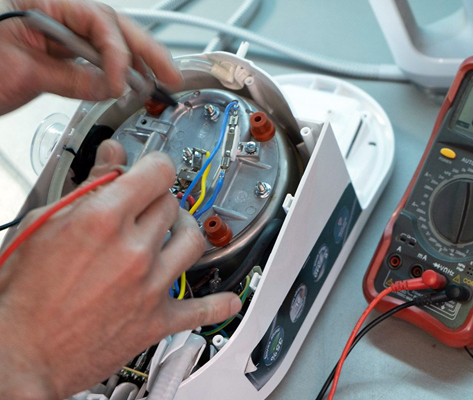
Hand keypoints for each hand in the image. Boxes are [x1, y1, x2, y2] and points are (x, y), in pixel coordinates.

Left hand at [0, 0, 181, 114]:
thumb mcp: (21, 74)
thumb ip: (71, 77)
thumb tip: (110, 85)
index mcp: (40, 4)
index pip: (97, 21)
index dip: (116, 52)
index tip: (120, 82)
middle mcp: (48, 14)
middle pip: (109, 25)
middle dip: (145, 50)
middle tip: (171, 73)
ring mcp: (50, 33)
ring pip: (104, 42)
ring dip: (134, 62)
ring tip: (159, 80)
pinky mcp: (49, 53)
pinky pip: (89, 60)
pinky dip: (110, 74)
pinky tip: (128, 85)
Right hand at [0, 141, 241, 399]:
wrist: (20, 355)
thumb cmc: (22, 296)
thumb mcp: (43, 226)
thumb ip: (87, 187)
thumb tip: (112, 156)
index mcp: (104, 219)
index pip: (157, 172)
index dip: (155, 166)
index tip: (152, 170)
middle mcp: (134, 250)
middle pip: (172, 204)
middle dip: (157, 202)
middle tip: (143, 210)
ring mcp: (151, 285)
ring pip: (193, 240)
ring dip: (183, 231)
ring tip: (171, 234)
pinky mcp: (157, 319)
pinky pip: (201, 309)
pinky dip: (216, 304)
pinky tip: (227, 299)